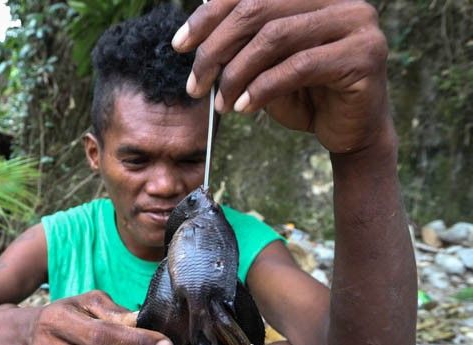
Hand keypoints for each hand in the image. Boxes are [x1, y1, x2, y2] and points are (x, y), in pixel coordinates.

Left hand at [173, 0, 391, 153]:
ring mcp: (356, 21)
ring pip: (275, 36)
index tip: (179, 45)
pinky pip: (297, 66)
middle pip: (258, 8)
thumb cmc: (305, 96)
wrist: (350, 132)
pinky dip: (262, 89)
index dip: (209, 15)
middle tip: (195, 85)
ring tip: (221, 103)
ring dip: (236, 74)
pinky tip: (243, 108)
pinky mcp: (364, 54)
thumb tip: (194, 36)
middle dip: (216, 48)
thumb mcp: (264, 66)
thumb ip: (239, 44)